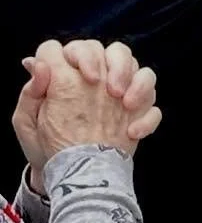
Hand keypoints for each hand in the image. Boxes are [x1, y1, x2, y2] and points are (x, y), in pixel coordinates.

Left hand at [13, 40, 160, 185]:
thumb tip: (34, 63)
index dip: (80, 55)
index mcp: (72, 76)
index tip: (84, 77)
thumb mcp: (27, 123)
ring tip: (127, 104)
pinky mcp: (139, 114)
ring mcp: (124, 95)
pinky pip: (154, 105)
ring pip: (143, 70)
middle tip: (111, 90)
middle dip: (117, 66)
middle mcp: (101, 79)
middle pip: (117, 50)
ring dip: (138, 84)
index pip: (77, 47)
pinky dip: (147, 116)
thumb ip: (30, 92)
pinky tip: (132, 132)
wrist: (67, 175)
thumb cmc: (44, 146)